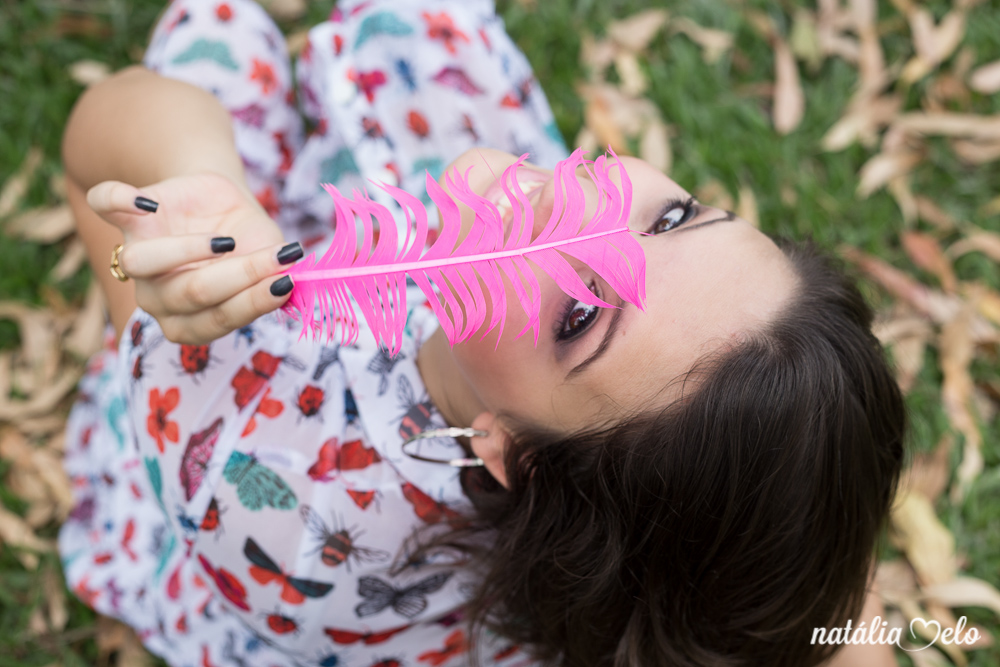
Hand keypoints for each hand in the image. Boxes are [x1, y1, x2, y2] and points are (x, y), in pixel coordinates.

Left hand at [87, 172, 302, 343]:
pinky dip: (119, 201)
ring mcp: (135, 256)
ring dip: (186, 250)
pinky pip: (104, 205)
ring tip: (226, 241)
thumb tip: (293, 284)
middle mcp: (156, 297)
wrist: (220, 200)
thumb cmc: (248, 239)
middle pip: (187, 293)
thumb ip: (274, 276)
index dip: (250, 304)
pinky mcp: (124, 213)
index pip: (213, 320)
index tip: (285, 284)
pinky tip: (148, 205)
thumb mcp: (268, 258)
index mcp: (188, 320)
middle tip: (276, 258)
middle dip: (238, 276)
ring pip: (141, 261)